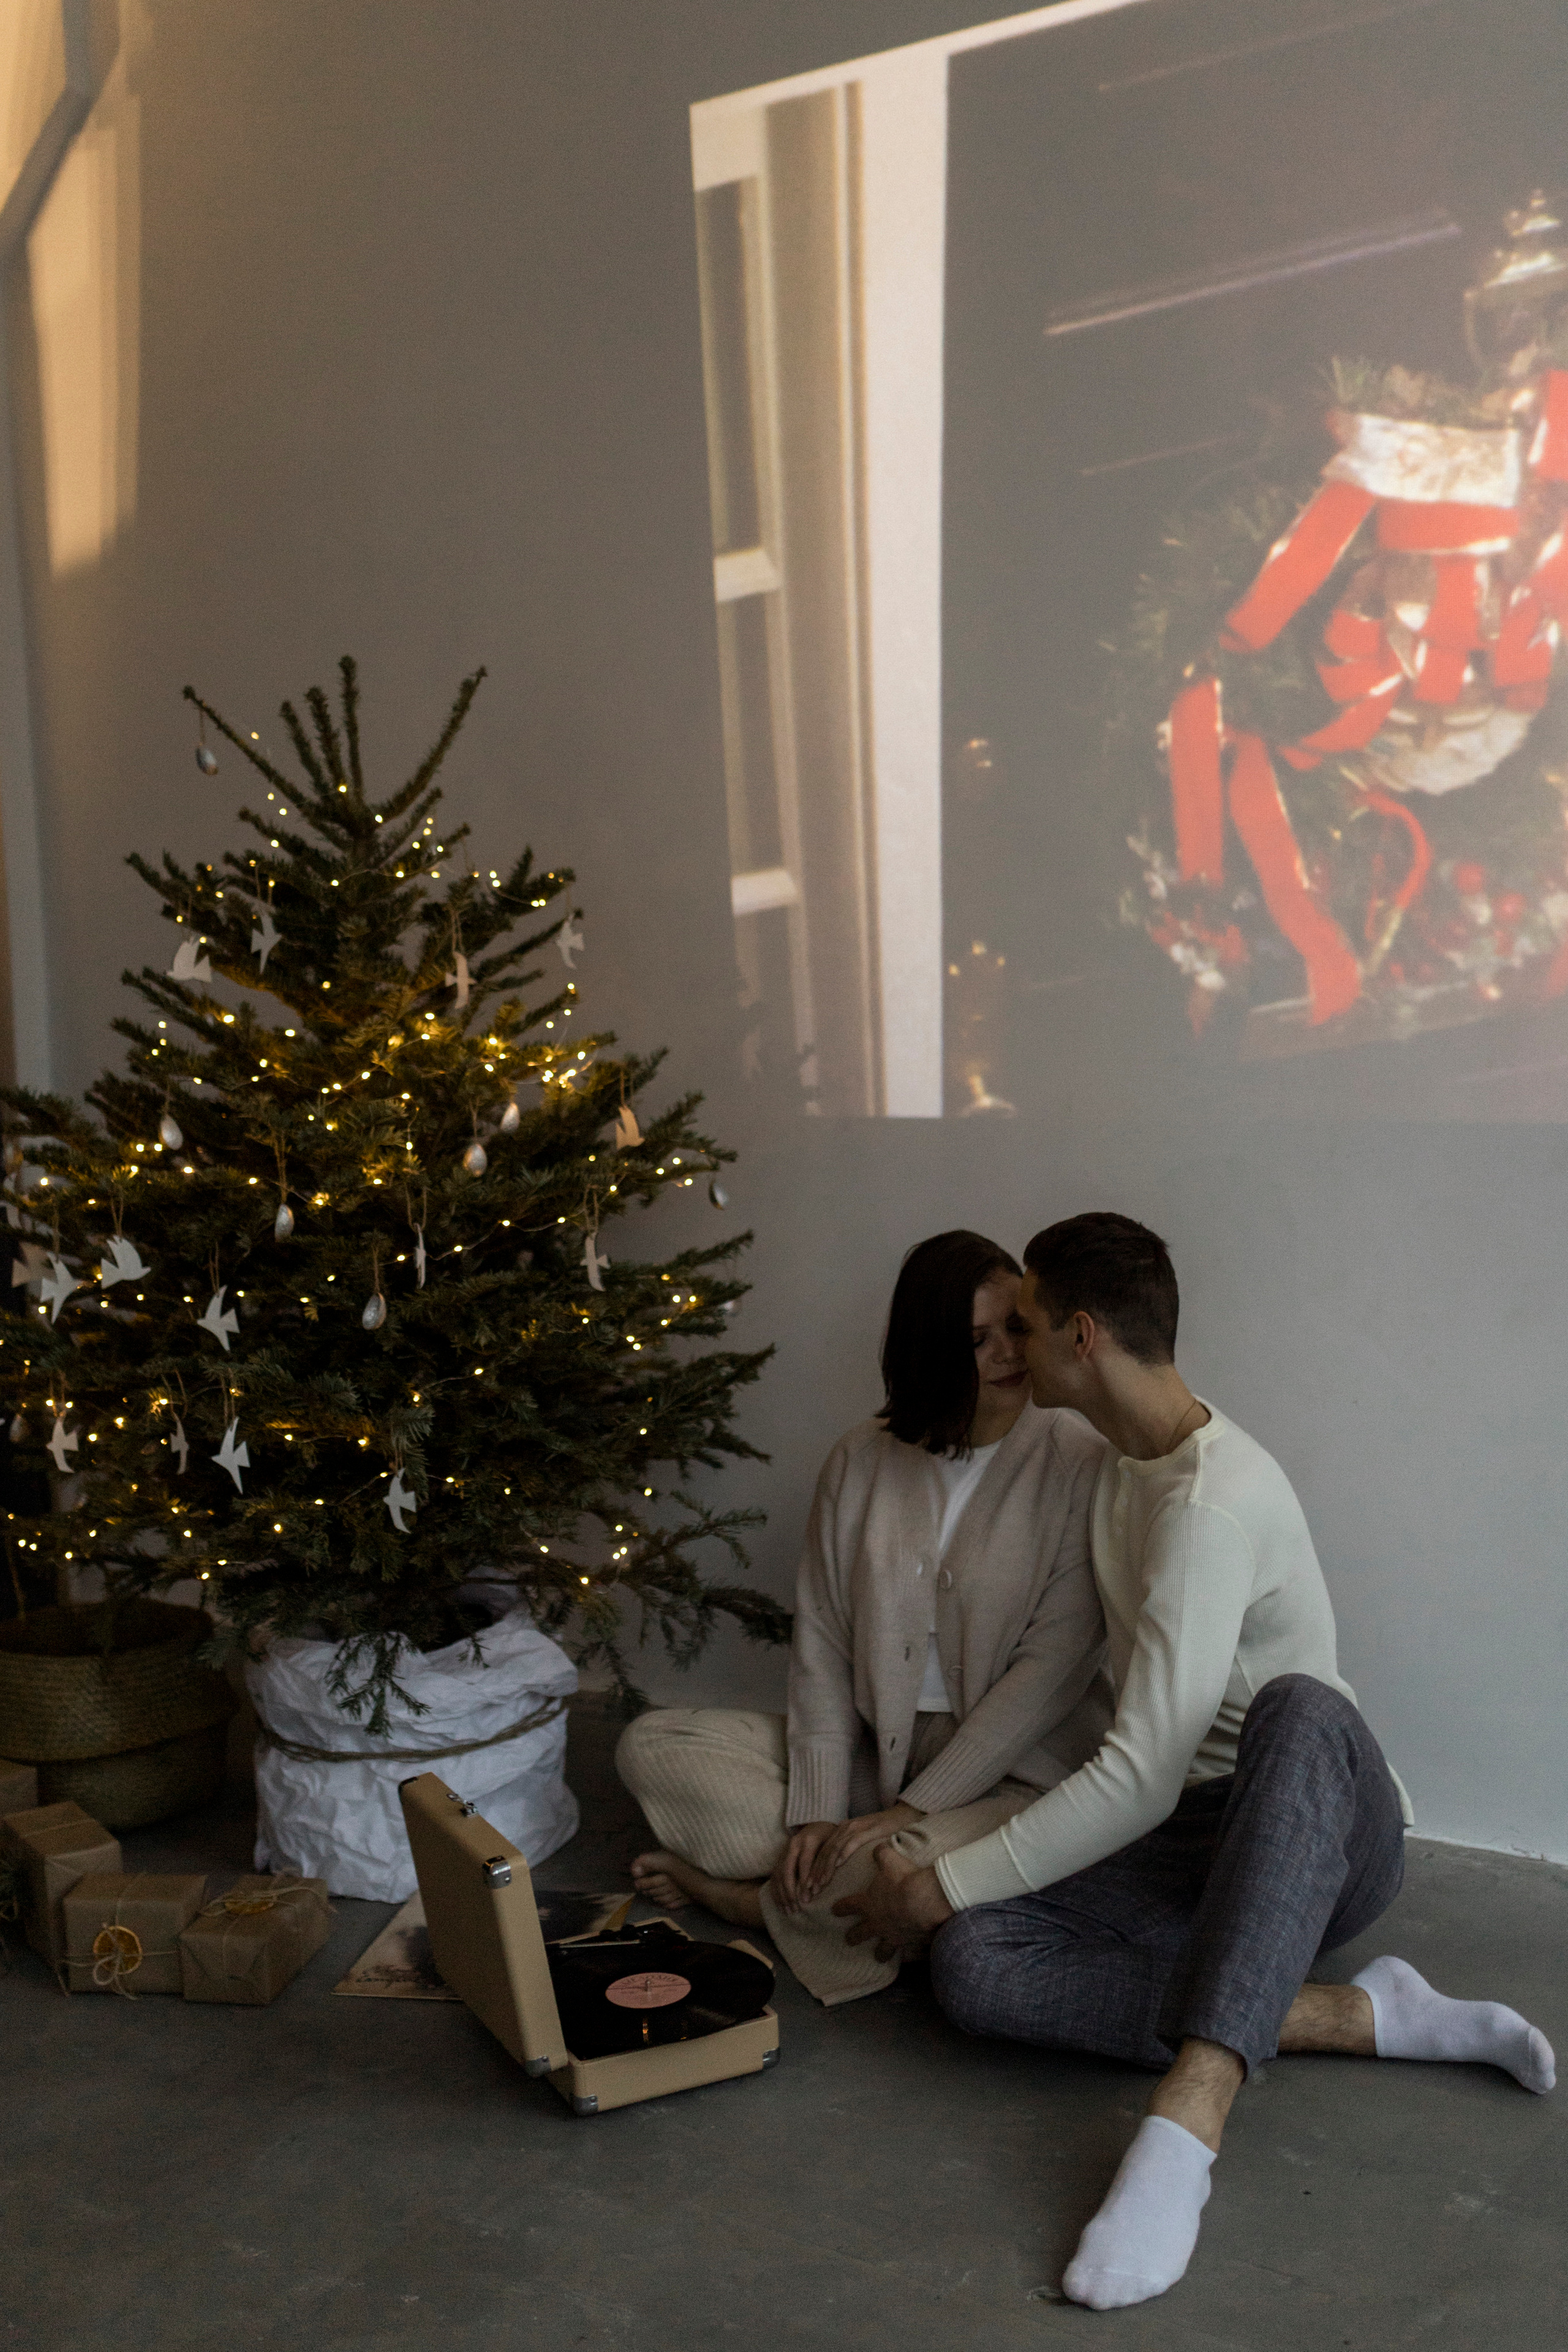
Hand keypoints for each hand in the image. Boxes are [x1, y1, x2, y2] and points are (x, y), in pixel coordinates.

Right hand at [768, 1822, 835, 1914]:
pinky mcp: (780, 1857)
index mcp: (807, 1840)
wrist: (818, 1822)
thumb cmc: (829, 1837)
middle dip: (790, 1892)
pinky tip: (780, 1905)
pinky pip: (774, 1876)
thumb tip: (821, 1885)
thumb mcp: (832, 1844)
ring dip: (782, 1895)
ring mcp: (784, 1851)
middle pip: (786, 1870)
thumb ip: (826, 1862)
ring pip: (778, 1875)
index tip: (806, 1900)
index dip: (804, 1882)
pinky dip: (776, 1892)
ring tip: (788, 1911)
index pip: (803, 1863)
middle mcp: (792, 1845)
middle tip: (796, 1909)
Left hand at [804, 1803, 923, 1901]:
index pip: (822, 1852)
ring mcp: (855, 1827)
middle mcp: (844, 1827)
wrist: (904, 1815)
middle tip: (808, 1890)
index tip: (808, 1887)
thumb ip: (850, 1848)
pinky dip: (842, 1855)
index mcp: (841, 1830)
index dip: (813, 1870)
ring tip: (819, 1885)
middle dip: (815, 1873)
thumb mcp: (863, 1840)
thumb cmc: (885, 1832)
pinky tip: (837, 1867)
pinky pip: (851, 1843)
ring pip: (833, 1850)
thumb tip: (840, 1867)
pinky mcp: (866, 1829)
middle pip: (824, 1852)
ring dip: (825, 1869)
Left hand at [832, 1844, 953, 1961]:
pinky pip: (906, 1954)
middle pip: (860, 1933)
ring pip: (882, 1949)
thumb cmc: (903, 1879)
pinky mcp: (909, 1943)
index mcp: (869, 1903)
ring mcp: (892, 1936)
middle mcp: (877, 1923)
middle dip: (853, 1937)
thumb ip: (881, 1854)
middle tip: (849, 1940)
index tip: (834, 1911)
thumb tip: (878, 1847)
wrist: (925, 1901)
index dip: (841, 1908)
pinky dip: (907, 1956)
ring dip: (880, 1953)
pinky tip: (908, 1959)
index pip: (849, 1906)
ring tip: (879, 1957)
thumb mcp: (890, 1860)